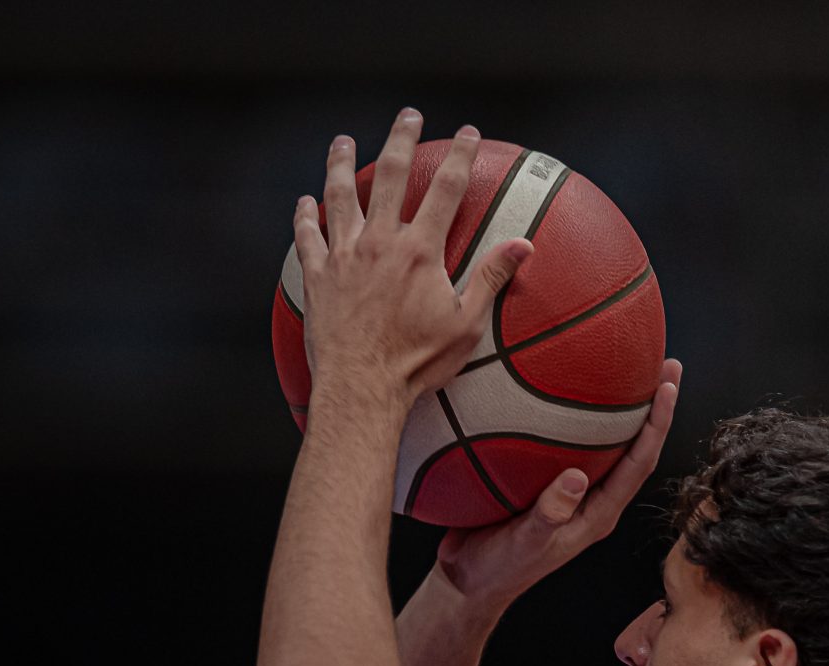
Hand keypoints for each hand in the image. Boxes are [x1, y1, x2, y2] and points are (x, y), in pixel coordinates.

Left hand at [292, 108, 533, 403]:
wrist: (362, 387)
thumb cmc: (416, 363)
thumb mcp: (465, 325)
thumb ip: (491, 278)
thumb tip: (524, 246)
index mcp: (420, 251)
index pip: (447, 189)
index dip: (462, 156)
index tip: (469, 134)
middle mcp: (380, 242)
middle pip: (393, 175)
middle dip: (403, 139)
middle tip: (409, 116)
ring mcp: (345, 256)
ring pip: (341, 195)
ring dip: (342, 164)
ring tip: (344, 143)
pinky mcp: (318, 276)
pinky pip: (307, 237)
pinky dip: (305, 216)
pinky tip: (304, 201)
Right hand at [433, 357, 682, 612]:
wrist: (467, 579)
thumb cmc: (499, 569)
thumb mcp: (525, 543)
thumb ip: (550, 514)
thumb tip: (576, 477)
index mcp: (597, 514)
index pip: (639, 463)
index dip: (657, 424)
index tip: (667, 386)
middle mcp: (591, 498)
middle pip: (634, 447)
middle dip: (652, 406)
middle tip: (664, 362)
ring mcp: (569, 490)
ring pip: (605, 442)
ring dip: (621, 406)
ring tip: (629, 364)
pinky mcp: (545, 482)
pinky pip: (569, 442)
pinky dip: (576, 413)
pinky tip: (566, 387)